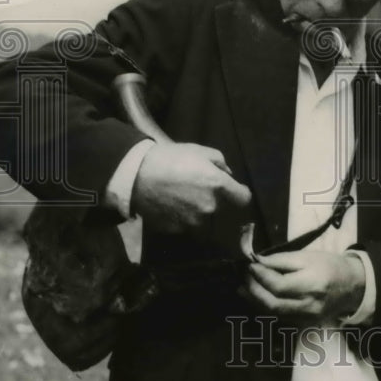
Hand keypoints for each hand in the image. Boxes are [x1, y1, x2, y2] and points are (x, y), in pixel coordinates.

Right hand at [131, 142, 251, 233]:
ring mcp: (192, 221)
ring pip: (203, 218)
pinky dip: (181, 217)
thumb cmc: (171, 158)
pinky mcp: (176, 230)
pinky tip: (170, 205)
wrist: (137, 175)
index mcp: (218, 185)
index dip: (240, 194)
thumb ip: (220, 162)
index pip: (244, 199)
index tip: (235, 191)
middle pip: (221, 208)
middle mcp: (209, 207)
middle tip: (197, 187)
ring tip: (181, 197)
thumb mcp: (199, 151)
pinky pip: (185, 225)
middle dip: (214, 199)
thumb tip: (228, 174)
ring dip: (198, 210)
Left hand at [244, 249, 365, 321]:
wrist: (352, 286)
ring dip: (255, 301)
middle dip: (253, 290)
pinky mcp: (304, 324)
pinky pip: (279, 317)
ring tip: (243, 288)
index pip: (279, 285)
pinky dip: (266, 307)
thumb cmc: (330, 266)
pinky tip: (257, 297)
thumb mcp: (307, 256)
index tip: (249, 265)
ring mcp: (306, 318)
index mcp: (312, 285)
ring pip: (273, 313)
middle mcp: (309, 305)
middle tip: (242, 277)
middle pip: (272, 304)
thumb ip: (281, 260)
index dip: (260, 276)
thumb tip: (257, 261)